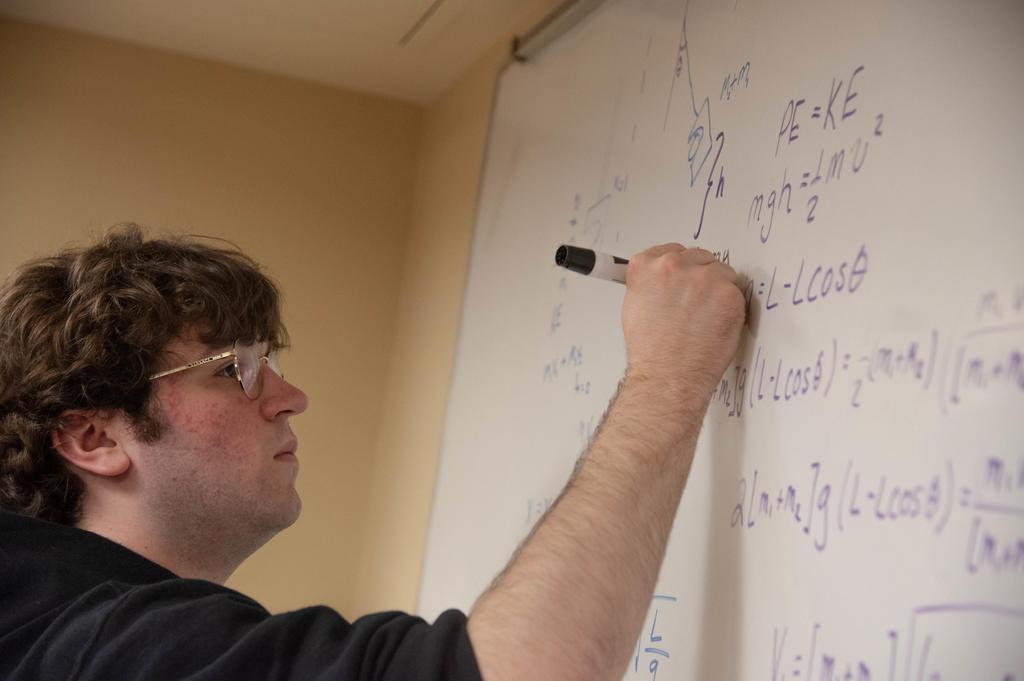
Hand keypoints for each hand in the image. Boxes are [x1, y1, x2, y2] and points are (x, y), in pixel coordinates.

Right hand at [621, 243, 744, 409]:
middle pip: (699, 257)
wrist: (667, 376)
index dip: (681, 270)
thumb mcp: (635, 305)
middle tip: (695, 307)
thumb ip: (651, 282)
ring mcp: (703, 278)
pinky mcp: (728, 293)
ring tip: (704, 319)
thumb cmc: (650, 350)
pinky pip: (736, 292)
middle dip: (700, 278)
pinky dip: (730, 307)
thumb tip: (668, 279)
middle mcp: (673, 265)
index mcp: (646, 265)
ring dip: (718, 290)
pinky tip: (715, 325)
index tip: (682, 283)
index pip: (672, 251)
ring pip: (721, 272)